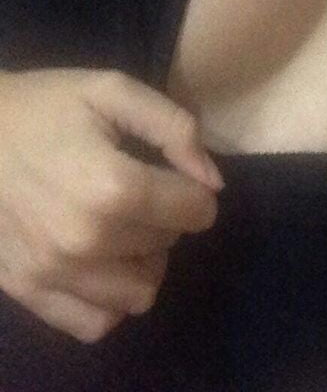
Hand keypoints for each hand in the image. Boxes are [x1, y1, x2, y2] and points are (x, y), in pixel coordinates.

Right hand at [0, 68, 223, 342]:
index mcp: (110, 185)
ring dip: (144, 262)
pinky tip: (101, 261)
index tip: (178, 174)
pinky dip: (109, 298)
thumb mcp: (113, 90)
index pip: (195, 211)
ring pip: (141, 293)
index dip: (197, 190)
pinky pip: (96, 322)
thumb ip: (174, 127)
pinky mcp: (28, 291)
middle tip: (142, 190)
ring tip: (124, 227)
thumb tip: (213, 179)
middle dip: (168, 218)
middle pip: (168, 246)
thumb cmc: (45, 106)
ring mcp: (53, 272)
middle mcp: (84, 240)